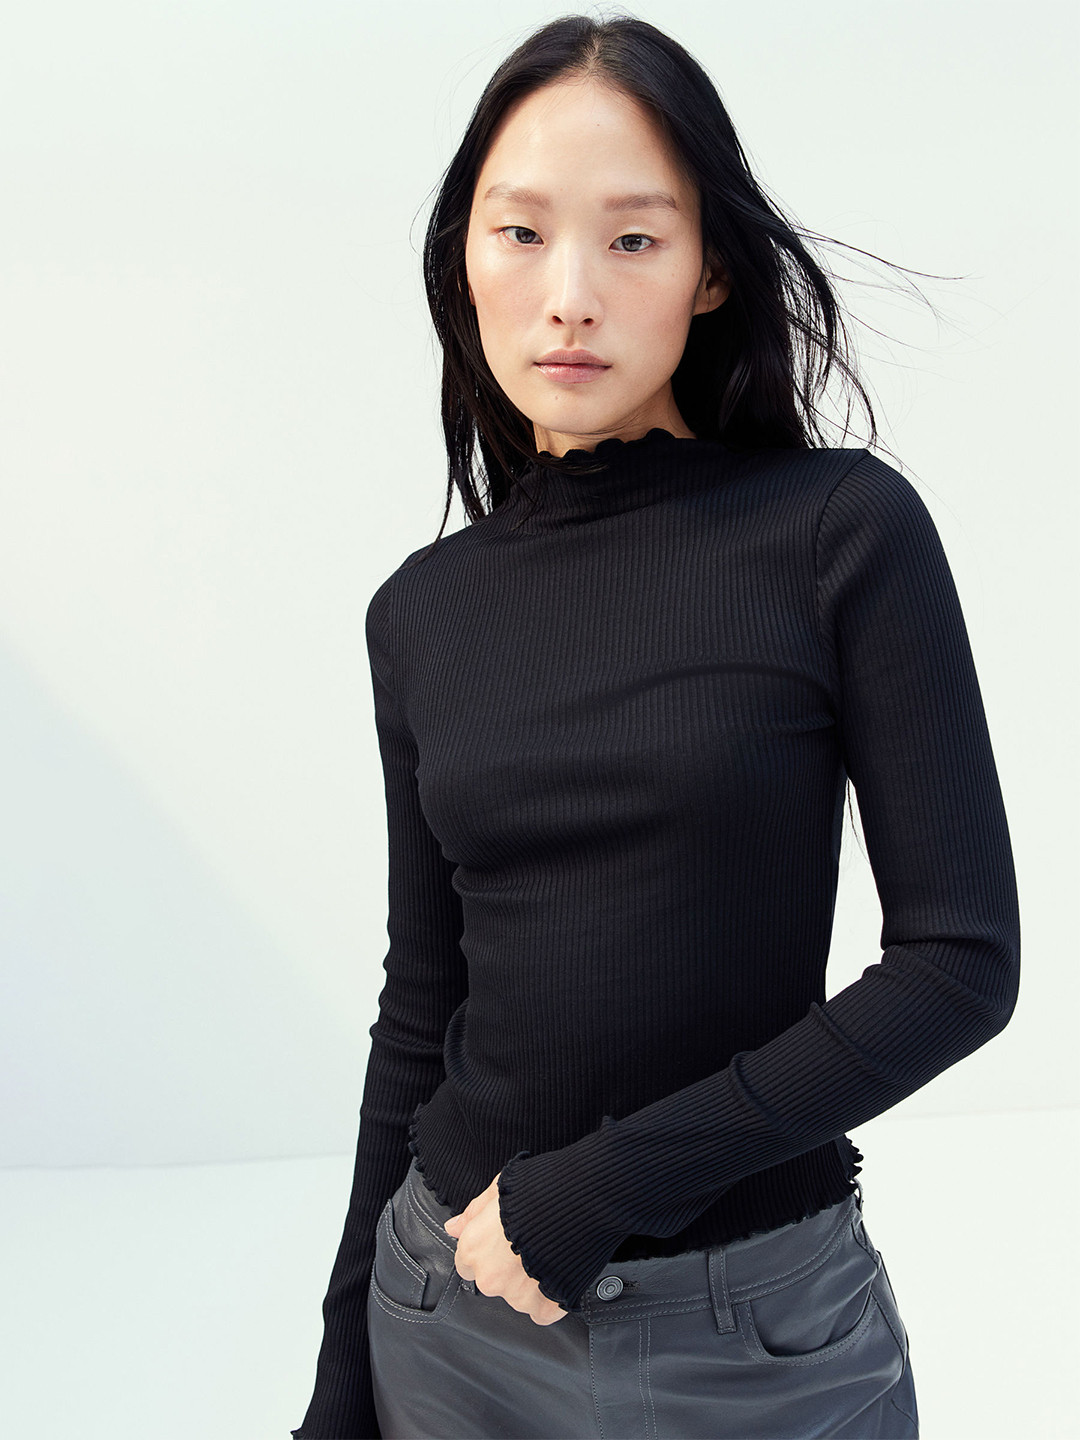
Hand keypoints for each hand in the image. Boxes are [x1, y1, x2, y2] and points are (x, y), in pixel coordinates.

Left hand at [443, 1171, 567, 1324]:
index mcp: (474, 1248)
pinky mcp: (545, 1308)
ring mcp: (517, 1296)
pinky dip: (550, 1298)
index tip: (500, 1242)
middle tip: (529, 1243)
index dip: (485, 1251)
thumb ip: (473, 1212)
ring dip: (529, 1282)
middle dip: (507, 1268)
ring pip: (518, 1296)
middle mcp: (490, 1277)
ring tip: (548, 1253)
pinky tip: (558, 1273)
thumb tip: (452, 1227)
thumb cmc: (536, 1192)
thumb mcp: (498, 1189)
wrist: (576, 1206)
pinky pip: (542, 1311)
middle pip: (493, 1281)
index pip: (466, 1263)